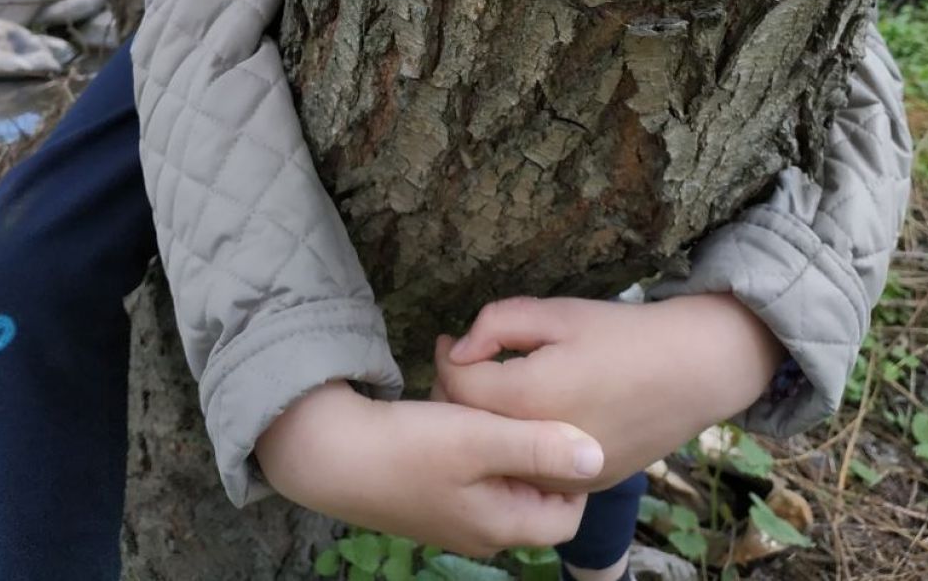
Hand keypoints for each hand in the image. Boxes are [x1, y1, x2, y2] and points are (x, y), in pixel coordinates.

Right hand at [254, 380, 604, 556]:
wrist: (330, 454)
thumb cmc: (409, 447)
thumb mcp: (480, 438)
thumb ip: (540, 446)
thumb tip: (598, 456)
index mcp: (501, 525)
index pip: (567, 513)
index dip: (572, 469)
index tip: (560, 423)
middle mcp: (481, 530)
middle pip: (534, 490)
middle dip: (531, 442)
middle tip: (516, 403)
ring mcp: (453, 515)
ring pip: (500, 473)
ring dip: (498, 434)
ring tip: (480, 398)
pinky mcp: (430, 494)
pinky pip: (471, 468)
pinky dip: (471, 436)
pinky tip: (454, 405)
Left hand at [434, 294, 783, 492]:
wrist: (691, 372)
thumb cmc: (623, 334)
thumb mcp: (557, 312)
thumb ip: (497, 325)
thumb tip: (460, 350)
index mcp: (529, 397)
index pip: (458, 386)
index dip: (446, 358)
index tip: (450, 340)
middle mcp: (540, 448)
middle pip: (471, 426)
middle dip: (458, 391)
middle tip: (468, 360)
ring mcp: (563, 475)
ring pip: (498, 454)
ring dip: (485, 422)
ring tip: (493, 385)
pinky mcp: (583, 486)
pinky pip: (531, 470)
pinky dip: (517, 444)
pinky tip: (529, 414)